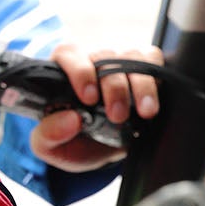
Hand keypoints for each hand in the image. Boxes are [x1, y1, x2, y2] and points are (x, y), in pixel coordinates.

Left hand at [29, 41, 163, 171]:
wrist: (100, 149)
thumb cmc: (71, 141)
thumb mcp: (50, 146)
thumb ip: (48, 135)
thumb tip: (70, 119)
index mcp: (60, 72)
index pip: (68, 56)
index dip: (80, 73)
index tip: (89, 98)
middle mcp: (90, 60)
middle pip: (104, 57)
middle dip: (114, 88)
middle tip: (118, 116)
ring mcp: (118, 60)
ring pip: (132, 57)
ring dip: (140, 85)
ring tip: (144, 113)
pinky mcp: (143, 65)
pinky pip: (153, 58)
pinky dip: (156, 79)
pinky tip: (152, 103)